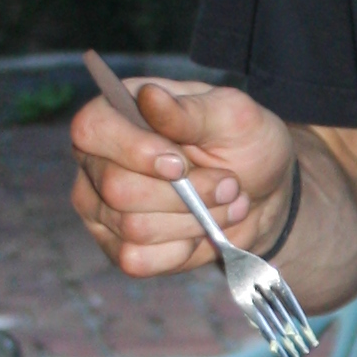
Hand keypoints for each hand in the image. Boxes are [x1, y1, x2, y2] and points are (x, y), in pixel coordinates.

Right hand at [70, 76, 294, 281]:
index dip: (133, 150)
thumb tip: (149, 97)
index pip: (91, 130)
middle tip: (228, 184)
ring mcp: (102, 208)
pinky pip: (137, 260)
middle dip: (185, 194)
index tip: (182, 163)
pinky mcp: (118, 247)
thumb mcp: (230, 115)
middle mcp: (97, 161)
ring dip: (192, 221)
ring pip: (133, 228)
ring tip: (224, 204)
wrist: (265, 193)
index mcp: (116, 114)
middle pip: (116, 189)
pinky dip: (181, 250)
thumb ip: (189, 111)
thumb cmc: (243, 143)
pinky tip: (200, 231)